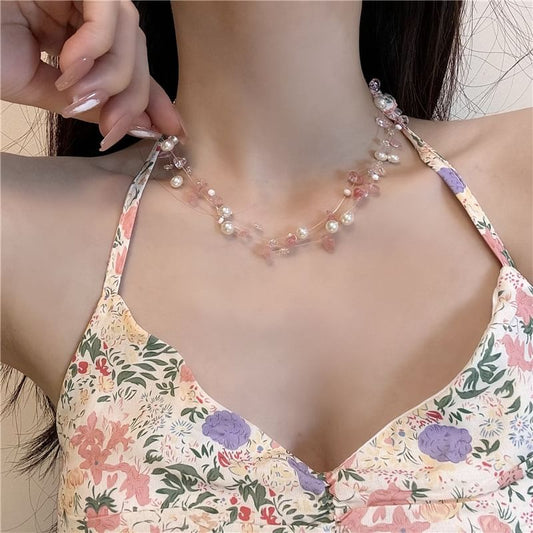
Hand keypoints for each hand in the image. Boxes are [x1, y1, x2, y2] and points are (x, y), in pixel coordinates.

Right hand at [1, 0, 186, 150]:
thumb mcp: (39, 88)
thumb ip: (87, 101)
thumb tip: (131, 122)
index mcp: (73, 31)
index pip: (128, 62)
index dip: (154, 95)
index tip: (173, 129)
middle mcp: (77, 6)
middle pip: (135, 48)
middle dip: (132, 97)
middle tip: (111, 131)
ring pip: (127, 29)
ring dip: (112, 76)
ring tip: (76, 96)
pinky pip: (104, 10)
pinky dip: (95, 46)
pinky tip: (69, 67)